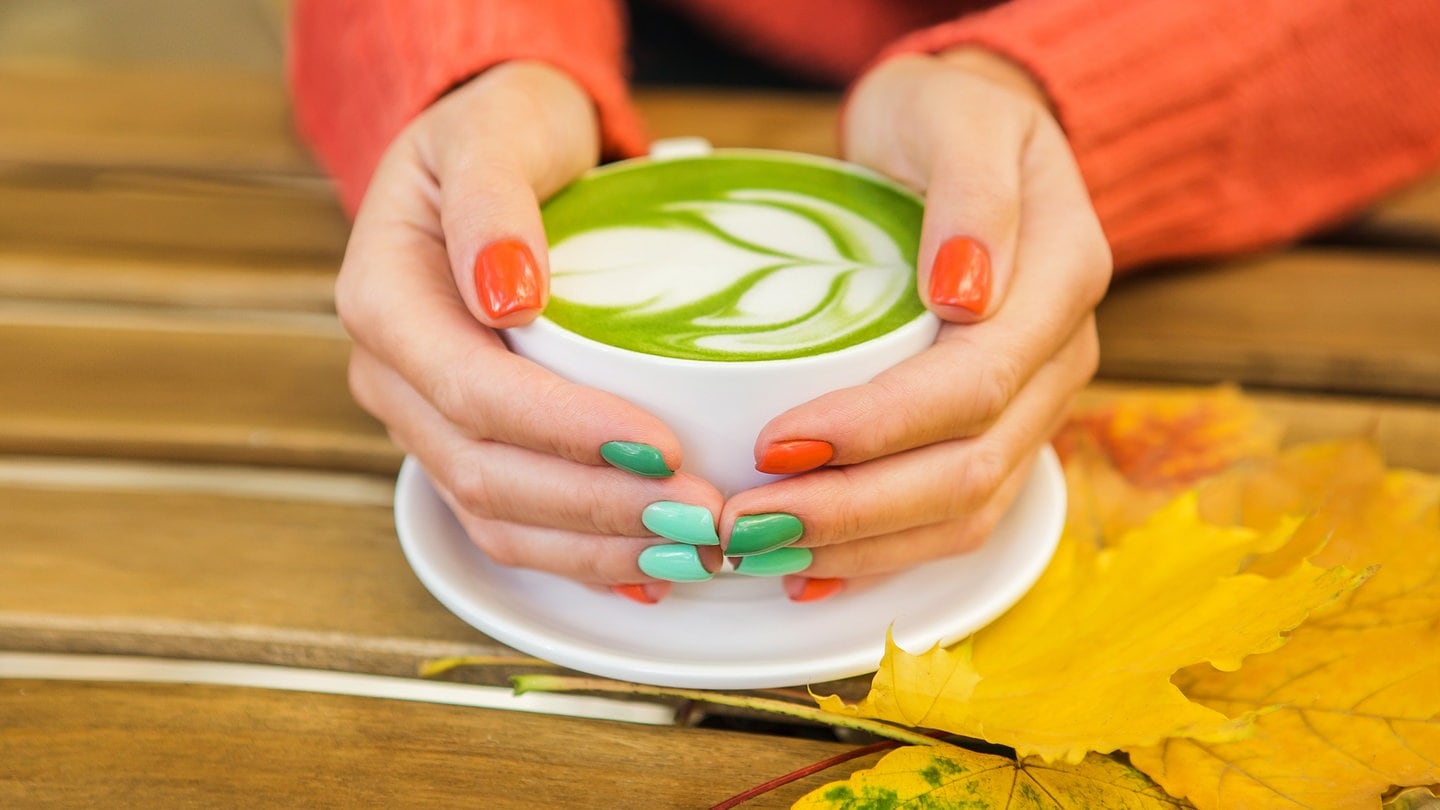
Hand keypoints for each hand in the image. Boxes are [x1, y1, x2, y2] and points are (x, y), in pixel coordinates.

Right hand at [338, 62, 722, 600]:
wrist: (495, 158)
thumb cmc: (502, 132)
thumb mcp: (496, 131)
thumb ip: (496, 200)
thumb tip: (508, 291)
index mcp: (384, 299)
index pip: (472, 389)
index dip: (565, 431)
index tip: (662, 444)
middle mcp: (393, 375)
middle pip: (486, 471)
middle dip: (598, 506)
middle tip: (703, 516)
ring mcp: (425, 419)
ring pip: (498, 516)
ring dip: (597, 548)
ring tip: (692, 552)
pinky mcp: (467, 445)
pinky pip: (512, 522)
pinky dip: (580, 556)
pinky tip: (648, 576)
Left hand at [723, 49, 1110, 598]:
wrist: (966, 138)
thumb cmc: (946, 118)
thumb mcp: (957, 118)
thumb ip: (971, 195)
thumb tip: (963, 293)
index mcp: (1063, 278)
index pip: (976, 381)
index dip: (879, 426)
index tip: (778, 442)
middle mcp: (1060, 356)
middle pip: (970, 466)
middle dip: (853, 510)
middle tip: (747, 522)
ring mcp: (1036, 402)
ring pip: (966, 509)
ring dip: (861, 546)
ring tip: (763, 556)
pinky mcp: (999, 429)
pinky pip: (957, 512)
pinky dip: (884, 550)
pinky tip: (815, 571)